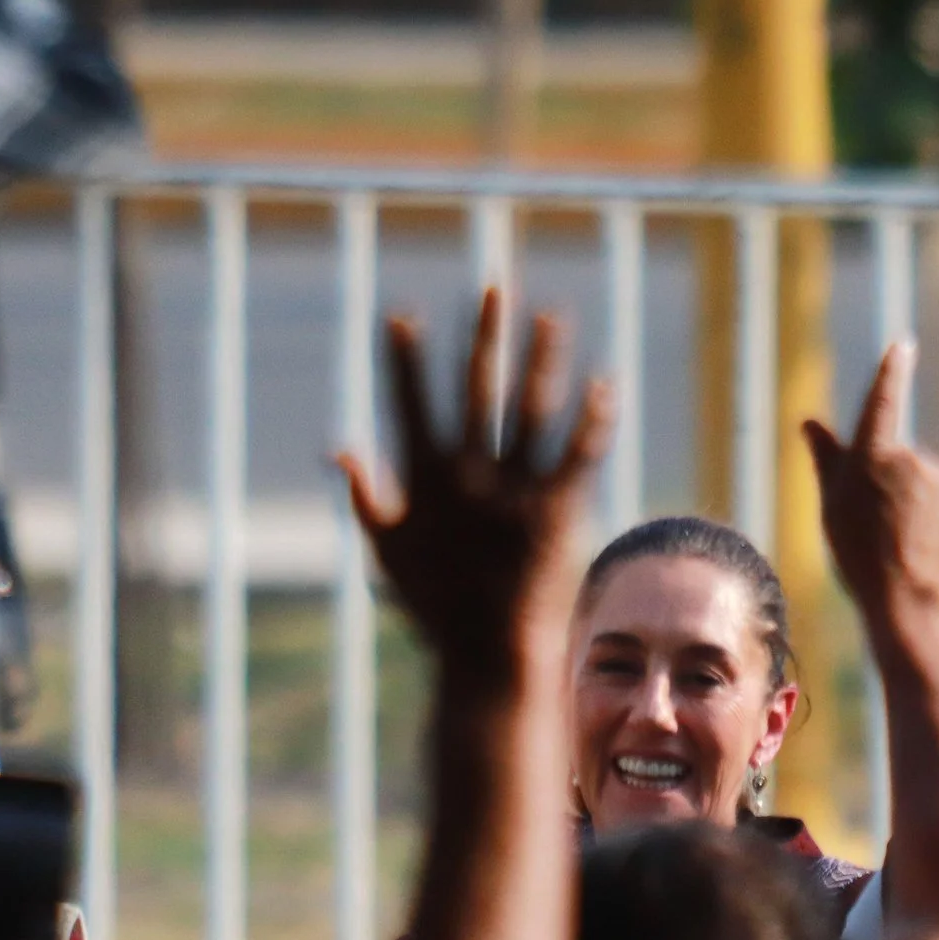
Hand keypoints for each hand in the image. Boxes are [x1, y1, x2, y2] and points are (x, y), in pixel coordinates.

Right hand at [339, 289, 610, 678]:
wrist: (489, 652)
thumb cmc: (434, 604)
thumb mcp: (386, 550)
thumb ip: (363, 494)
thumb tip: (337, 446)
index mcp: (426, 479)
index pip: (410, 404)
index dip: (405, 360)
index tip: (401, 316)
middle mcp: (471, 474)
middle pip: (477, 388)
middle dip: (484, 335)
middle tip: (492, 287)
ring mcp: (515, 489)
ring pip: (530, 408)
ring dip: (541, 358)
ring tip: (550, 315)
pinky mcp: (557, 509)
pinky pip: (577, 452)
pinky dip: (590, 417)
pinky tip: (601, 382)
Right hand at [802, 342, 938, 626]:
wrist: (911, 603)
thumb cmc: (860, 557)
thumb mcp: (832, 506)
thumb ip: (827, 457)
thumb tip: (810, 422)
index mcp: (874, 455)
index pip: (882, 401)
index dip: (891, 373)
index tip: (903, 346)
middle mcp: (915, 457)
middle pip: (905, 465)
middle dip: (896, 490)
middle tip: (880, 533)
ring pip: (933, 488)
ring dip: (922, 510)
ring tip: (908, 549)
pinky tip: (934, 553)